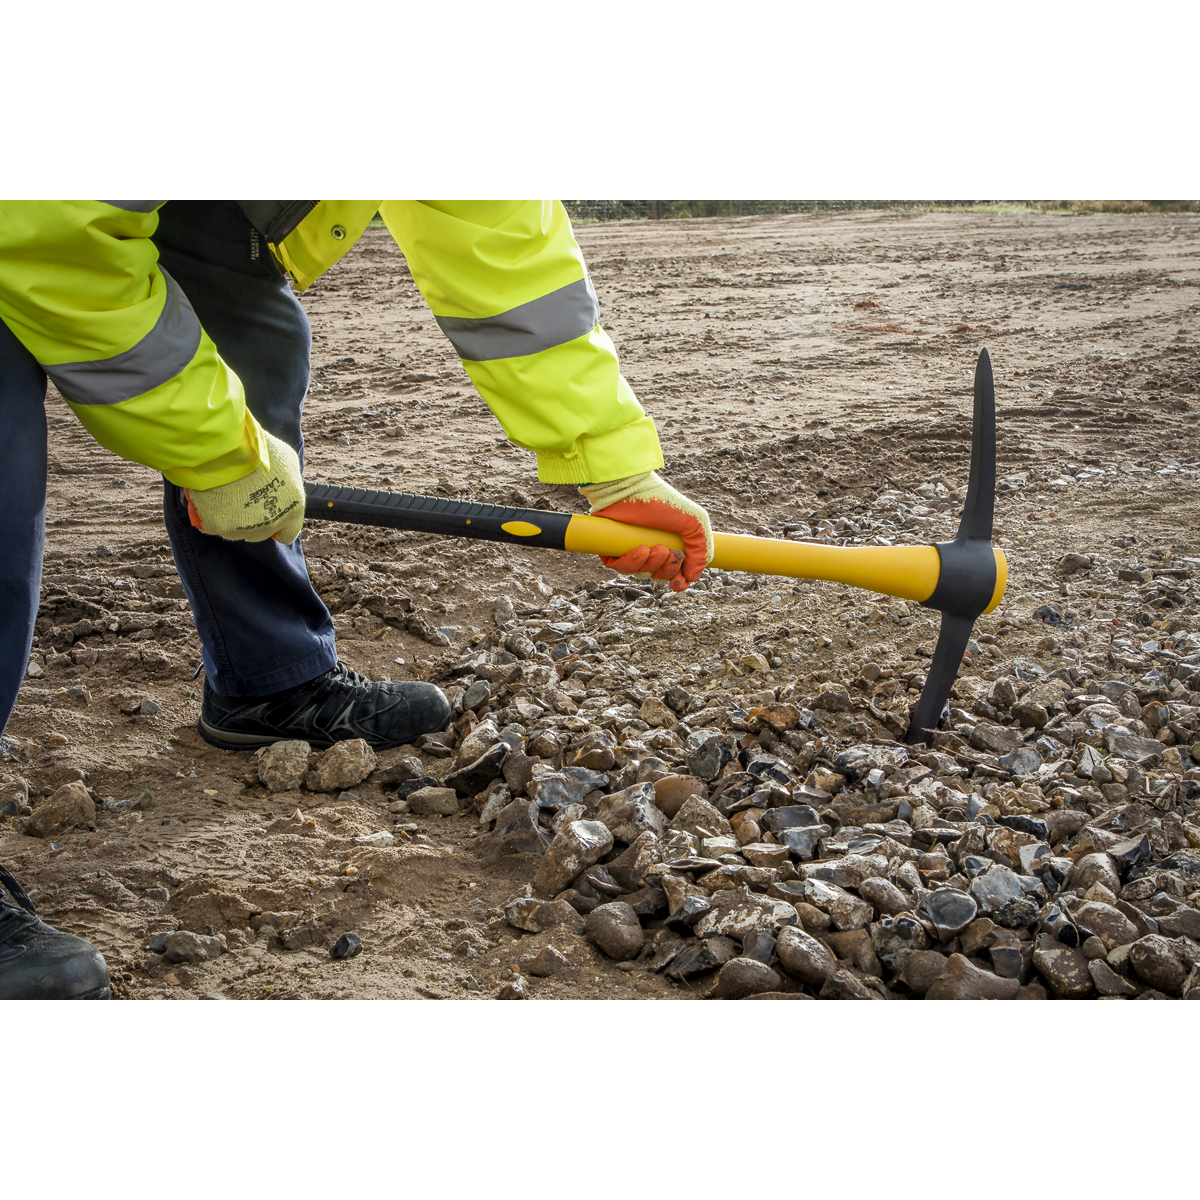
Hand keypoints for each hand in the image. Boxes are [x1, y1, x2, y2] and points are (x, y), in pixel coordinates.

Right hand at [184, 429, 304, 542]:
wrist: (226, 446)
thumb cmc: (257, 449)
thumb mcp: (285, 460)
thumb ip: (286, 479)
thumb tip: (278, 485)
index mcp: (292, 509)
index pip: (288, 533)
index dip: (278, 525)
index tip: (266, 513)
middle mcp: (271, 522)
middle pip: (260, 532)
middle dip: (252, 519)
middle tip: (241, 498)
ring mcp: (245, 527)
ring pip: (237, 531)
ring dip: (232, 518)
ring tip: (224, 493)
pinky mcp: (218, 525)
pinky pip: (214, 525)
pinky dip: (211, 515)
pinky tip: (209, 497)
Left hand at [579, 471, 713, 591]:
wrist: (633, 487)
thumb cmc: (664, 502)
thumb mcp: (695, 523)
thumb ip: (702, 551)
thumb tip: (694, 577)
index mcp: (669, 545)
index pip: (674, 573)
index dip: (678, 581)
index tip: (680, 583)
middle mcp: (650, 549)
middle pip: (659, 575)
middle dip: (666, 569)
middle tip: (668, 552)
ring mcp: (630, 549)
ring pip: (640, 573)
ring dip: (651, 565)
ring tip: (653, 548)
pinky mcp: (611, 548)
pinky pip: (619, 568)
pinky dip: (631, 563)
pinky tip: (641, 550)